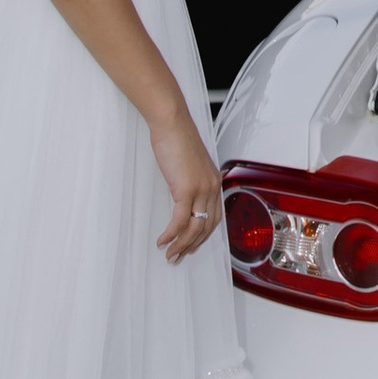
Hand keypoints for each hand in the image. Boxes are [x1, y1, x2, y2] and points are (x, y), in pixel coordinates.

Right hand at [148, 104, 223, 261]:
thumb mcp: (189, 161)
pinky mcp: (186, 189)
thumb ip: (191, 177)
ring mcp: (201, 189)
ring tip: (170, 254)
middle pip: (207, 227)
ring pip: (195, 228)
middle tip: (179, 256)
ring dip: (181, 245)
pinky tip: (163, 240)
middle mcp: (212, 187)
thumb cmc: (177, 137)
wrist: (172, 122)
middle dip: (193, 245)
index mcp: (214, 181)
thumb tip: (183, 193)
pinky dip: (171, 234)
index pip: (215, 217)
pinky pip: (180, 220)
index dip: (204, 235)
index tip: (191, 245)